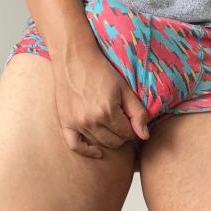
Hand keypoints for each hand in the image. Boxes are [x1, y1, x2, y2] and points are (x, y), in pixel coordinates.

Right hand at [53, 43, 149, 157]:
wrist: (74, 59)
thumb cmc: (101, 71)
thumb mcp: (125, 89)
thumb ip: (138, 113)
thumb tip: (145, 136)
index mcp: (107, 111)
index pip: (128, 133)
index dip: (132, 128)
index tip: (130, 119)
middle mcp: (91, 120)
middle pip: (115, 142)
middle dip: (123, 134)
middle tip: (122, 122)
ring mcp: (77, 123)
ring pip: (100, 143)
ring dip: (109, 138)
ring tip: (110, 125)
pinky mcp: (66, 122)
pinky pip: (75, 146)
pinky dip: (87, 151)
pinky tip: (97, 151)